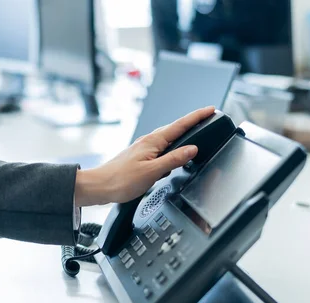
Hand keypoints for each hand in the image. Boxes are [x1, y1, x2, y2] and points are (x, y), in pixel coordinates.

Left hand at [75, 106, 214, 206]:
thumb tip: (192, 149)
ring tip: (194, 134)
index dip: (197, 117)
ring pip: (167, 140)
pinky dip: (170, 150)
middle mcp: (147, 142)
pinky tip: (171, 157)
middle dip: (191, 124)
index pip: (180, 125)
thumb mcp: (152, 171)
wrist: (99, 187)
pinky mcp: (139, 158)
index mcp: (152, 142)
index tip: (210, 109)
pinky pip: (160, 150)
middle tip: (206, 118)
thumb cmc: (120, 180)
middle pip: (174, 129)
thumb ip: (173, 160)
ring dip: (181, 136)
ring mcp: (142, 149)